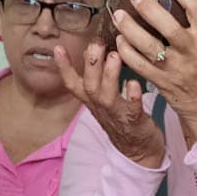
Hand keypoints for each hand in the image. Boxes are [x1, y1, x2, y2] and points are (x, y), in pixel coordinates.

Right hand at [54, 42, 165, 166]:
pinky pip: (132, 109)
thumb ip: (96, 75)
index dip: (64, 67)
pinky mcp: (134, 121)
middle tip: (96, 44)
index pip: (72, 83)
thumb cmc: (121, 117)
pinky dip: (132, 96)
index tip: (58, 48)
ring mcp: (116, 114)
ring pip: (107, 96)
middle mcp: (100, 106)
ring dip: (109, 75)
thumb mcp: (103, 97)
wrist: (138, 151)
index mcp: (91, 100)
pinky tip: (134, 82)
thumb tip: (89, 49)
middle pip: (89, 86)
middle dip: (91, 65)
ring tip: (115, 56)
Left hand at [109, 0, 196, 145]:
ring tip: (118, 15)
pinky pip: (140, 65)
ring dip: (130, 30)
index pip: (196, 7)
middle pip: (169, 26)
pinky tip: (119, 40)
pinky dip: (128, 52)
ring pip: (149, 46)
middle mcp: (193, 51)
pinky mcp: (163, 82)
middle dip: (149, 9)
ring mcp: (176, 68)